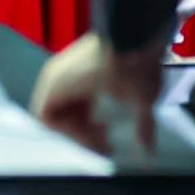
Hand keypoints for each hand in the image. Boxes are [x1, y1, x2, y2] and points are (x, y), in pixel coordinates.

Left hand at [32, 31, 159, 158]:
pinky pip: (45, 117)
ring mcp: (56, 79)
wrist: (133, 42)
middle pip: (66, 118)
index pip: (79, 112)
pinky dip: (64, 128)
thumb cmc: (140, 62)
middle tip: (105, 146)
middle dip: (85, 136)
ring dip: (76, 134)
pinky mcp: (51, 84)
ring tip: (99, 138)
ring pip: (53, 119)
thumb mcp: (143, 100)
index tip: (109, 141)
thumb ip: (144, 127)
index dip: (91, 131)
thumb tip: (149, 151)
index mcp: (86, 79)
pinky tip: (88, 130)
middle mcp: (67, 79)